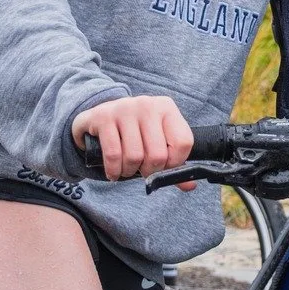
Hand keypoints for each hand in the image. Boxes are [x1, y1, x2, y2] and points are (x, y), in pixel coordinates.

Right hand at [72, 96, 195, 186]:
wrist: (99, 117)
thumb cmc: (134, 132)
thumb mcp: (156, 141)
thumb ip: (173, 163)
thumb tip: (189, 185)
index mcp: (167, 108)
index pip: (183, 143)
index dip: (174, 163)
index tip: (163, 167)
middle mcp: (148, 105)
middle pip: (158, 154)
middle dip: (149, 171)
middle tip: (142, 170)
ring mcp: (125, 109)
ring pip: (135, 156)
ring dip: (129, 172)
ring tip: (127, 169)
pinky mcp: (104, 117)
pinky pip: (114, 154)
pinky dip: (114, 171)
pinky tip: (114, 172)